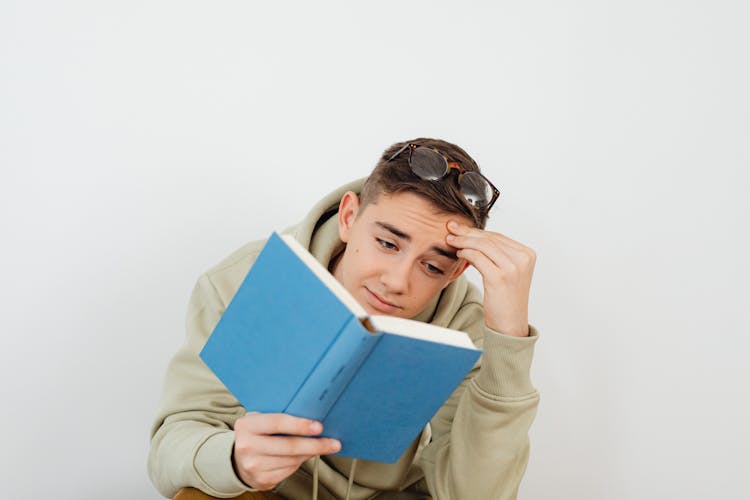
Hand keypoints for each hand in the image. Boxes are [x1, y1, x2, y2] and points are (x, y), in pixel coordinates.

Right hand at [233, 412, 340, 490]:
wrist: (237, 458)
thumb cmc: (255, 433)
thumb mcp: (260, 419)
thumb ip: (278, 415)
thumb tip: (311, 414)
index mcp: (247, 425)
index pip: (277, 423)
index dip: (300, 425)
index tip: (319, 427)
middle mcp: (247, 446)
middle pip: (289, 446)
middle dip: (314, 444)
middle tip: (333, 443)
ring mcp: (253, 465)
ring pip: (292, 460)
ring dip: (310, 453)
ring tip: (320, 447)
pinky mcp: (261, 480)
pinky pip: (288, 471)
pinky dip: (300, 463)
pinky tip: (304, 456)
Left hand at [446, 221, 535, 336]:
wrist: (510, 324)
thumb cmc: (506, 299)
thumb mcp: (506, 271)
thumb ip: (495, 254)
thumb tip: (471, 235)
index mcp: (527, 254)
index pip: (498, 237)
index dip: (477, 231)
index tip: (461, 228)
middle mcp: (523, 259)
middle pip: (490, 238)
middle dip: (468, 232)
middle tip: (451, 228)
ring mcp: (513, 268)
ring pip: (483, 245)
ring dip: (464, 241)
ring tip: (451, 240)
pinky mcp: (499, 277)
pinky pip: (478, 257)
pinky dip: (466, 253)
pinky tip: (459, 253)